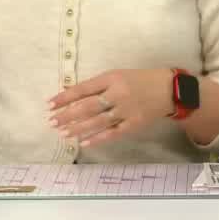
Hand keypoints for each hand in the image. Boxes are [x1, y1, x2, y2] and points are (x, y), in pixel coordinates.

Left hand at [48, 69, 173, 148]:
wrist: (169, 90)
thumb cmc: (139, 80)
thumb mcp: (118, 75)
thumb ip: (97, 85)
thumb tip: (71, 95)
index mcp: (112, 78)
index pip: (83, 89)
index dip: (65, 97)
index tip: (49, 104)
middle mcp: (117, 94)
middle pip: (88, 106)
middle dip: (67, 115)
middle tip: (52, 122)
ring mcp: (126, 111)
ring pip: (97, 121)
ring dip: (78, 128)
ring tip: (63, 133)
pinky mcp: (134, 124)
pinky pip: (113, 133)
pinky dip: (98, 138)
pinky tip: (84, 143)